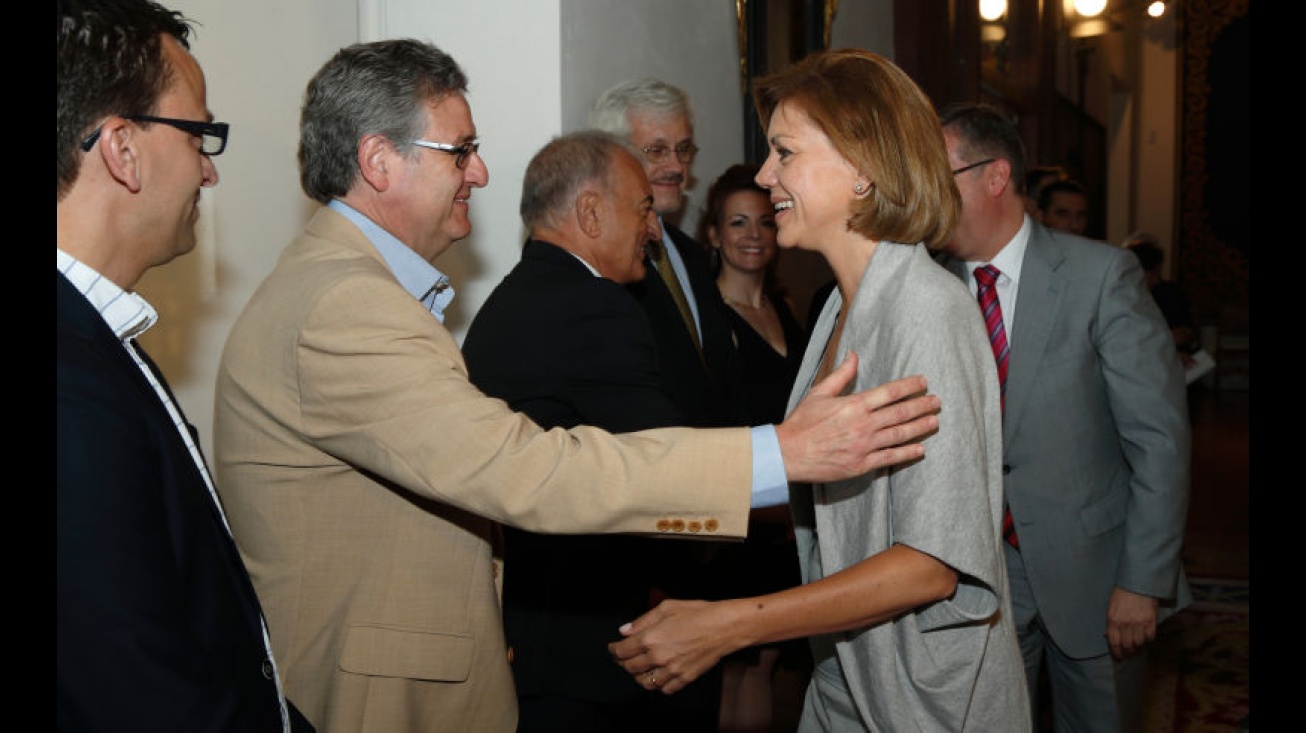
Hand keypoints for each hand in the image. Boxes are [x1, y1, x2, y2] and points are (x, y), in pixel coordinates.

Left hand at [609, 599, 741, 694]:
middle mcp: (658, 657)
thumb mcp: (667, 607)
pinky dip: (658, 685)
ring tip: (640, 669)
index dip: (613, 651)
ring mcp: (671, 670)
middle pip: (630, 668)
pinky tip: (659, 676)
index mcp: (650, 638)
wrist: (724, 627)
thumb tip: (625, 630)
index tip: (613, 648)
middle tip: (624, 658)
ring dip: (638, 676)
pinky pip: (664, 689)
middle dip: (623, 663)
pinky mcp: (684, 678)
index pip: (621, 652)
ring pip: (645, 682)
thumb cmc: (699, 614)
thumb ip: (643, 621)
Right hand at [776, 353, 938, 483]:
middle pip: (900, 413)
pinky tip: (920, 449)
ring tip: (935, 421)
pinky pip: (890, 458)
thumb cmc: (802, 422)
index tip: (923, 382)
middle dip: (921, 406)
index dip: (910, 386)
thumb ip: (841, 375)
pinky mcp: (861, 465)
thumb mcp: (819, 392)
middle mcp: (863, 425)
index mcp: (854, 405)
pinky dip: (906, 453)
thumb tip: (854, 354)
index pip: (890, 392)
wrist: (788, 453)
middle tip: (937, 401)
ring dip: (920, 427)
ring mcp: (864, 446)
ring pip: (899, 435)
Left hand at [1106, 587, 1158, 659]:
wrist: (1138, 583)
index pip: (1114, 643)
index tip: (1119, 657)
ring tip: (1137, 648)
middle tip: (1129, 654)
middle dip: (1127, 652)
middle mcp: (1125, 624)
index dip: (1116, 653)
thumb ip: (1111, 622)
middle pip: (1127, 646)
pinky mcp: (1151, 621)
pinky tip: (1146, 638)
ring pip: (1139, 644)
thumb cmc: (1122, 594)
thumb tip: (1109, 636)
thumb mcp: (1111, 607)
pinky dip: (1148, 640)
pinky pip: (1150, 637)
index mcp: (1113, 620)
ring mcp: (1139, 623)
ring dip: (1138, 648)